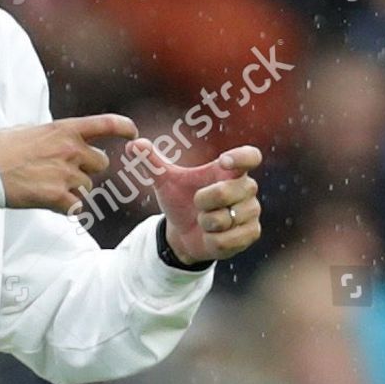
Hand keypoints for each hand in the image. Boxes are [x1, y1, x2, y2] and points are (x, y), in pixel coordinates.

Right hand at [0, 114, 139, 212]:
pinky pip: (76, 207)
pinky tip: (47, 204)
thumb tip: (56, 138)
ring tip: (45, 188)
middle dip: (87, 169)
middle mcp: (69, 150)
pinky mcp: (57, 197)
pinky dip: (65, 208)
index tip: (133, 133)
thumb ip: (48, 134)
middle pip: (100, 163)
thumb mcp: (25, 130)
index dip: (124, 127)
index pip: (106, 124)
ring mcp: (65, 174)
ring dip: (73, 190)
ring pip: (87, 187)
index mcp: (62, 129)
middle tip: (63, 173)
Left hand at [129, 140, 263, 264]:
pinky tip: (210, 235)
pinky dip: (212, 240)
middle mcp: (247, 189)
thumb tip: (132, 144)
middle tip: (197, 203)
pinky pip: (227, 239)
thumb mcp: (165, 182)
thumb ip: (151, 162)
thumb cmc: (180, 200)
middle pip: (227, 192)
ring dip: (206, 223)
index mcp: (230, 171)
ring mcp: (252, 212)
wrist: (184, 233)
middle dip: (203, 201)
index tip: (222, 162)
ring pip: (225, 219)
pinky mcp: (251, 234)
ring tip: (204, 220)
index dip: (240, 157)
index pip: (250, 156)